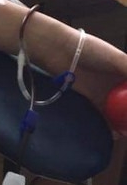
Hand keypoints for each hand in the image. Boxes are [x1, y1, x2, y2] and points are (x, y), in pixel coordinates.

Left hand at [31, 17, 126, 133]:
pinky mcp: (94, 100)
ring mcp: (106, 92)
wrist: (63, 53)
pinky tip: (118, 133)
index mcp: (125, 71)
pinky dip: (112, 125)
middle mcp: (118, 83)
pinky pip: (106, 115)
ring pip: (120, 111)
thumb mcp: (117, 58)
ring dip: (125, 122)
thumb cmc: (91, 50)